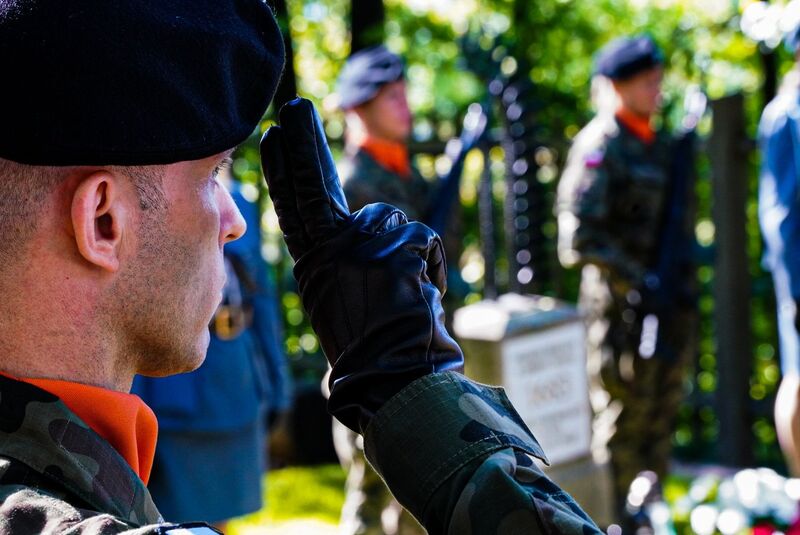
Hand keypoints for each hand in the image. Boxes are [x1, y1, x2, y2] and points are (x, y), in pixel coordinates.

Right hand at [260, 98, 463, 431]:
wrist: (393, 381)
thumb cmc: (371, 346)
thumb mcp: (338, 298)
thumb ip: (341, 255)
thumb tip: (367, 220)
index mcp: (312, 265)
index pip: (293, 207)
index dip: (285, 170)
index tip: (275, 137)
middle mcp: (328, 251)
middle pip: (317, 186)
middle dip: (305, 144)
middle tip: (295, 106)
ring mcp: (359, 248)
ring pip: (391, 220)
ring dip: (405, 249)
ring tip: (404, 295)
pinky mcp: (396, 250)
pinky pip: (425, 240)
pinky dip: (433, 267)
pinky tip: (424, 298)